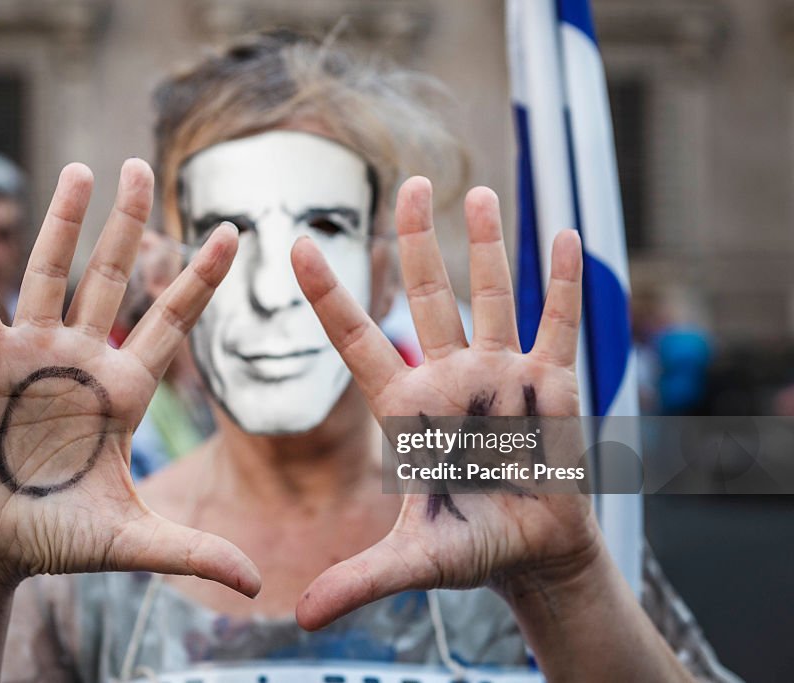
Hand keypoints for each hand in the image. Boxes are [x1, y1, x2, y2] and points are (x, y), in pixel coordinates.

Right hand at [0, 160, 258, 596]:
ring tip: (82, 168)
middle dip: (128, 224)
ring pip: (50, 272)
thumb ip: (192, 550)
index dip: (200, 276)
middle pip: (112, 277)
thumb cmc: (53, 540)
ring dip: (63, 221)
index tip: (235, 232)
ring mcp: (29, 353)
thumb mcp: (130, 540)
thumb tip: (257, 584)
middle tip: (142, 167)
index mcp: (124, 390)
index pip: (172, 320)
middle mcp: (81, 359)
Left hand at [291, 178, 598, 629]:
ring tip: (476, 192)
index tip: (297, 245)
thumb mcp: (414, 559)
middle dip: (417, 241)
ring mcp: (501, 373)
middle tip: (408, 184)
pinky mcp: (553, 383)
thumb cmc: (470, 547)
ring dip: (486, 245)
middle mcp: (450, 377)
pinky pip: (558, 322)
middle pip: (427, 295)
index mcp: (406, 409)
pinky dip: (562, 282)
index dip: (330, 294)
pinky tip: (563, 234)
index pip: (357, 340)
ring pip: (491, 294)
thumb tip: (302, 618)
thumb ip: (362, 579)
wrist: (531, 552)